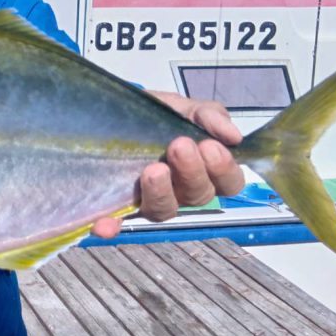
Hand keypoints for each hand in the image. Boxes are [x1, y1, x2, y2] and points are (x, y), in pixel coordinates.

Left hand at [90, 91, 244, 238]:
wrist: (114, 111)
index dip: (223, 170)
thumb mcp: (184, 108)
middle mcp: (180, 191)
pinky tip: (103, 226)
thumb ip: (209, 116)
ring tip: (153, 170)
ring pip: (163, 210)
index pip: (228, 183)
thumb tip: (233, 135)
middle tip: (179, 146)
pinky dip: (110, 226)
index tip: (210, 146)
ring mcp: (149, 200)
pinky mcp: (118, 205)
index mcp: (203, 170)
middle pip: (198, 197)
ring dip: (161, 192)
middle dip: (192, 172)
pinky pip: (116, 221)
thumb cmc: (158, 116)